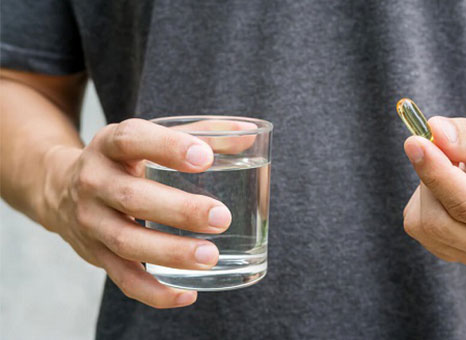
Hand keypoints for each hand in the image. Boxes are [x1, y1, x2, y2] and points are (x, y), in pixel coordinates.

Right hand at [40, 118, 240, 307]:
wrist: (61, 189)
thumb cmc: (124, 161)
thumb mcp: (149, 138)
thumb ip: (199, 134)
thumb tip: (250, 134)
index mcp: (110, 145)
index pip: (132, 140)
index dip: (168, 147)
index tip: (206, 158)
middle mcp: (94, 182)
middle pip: (132, 197)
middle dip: (179, 210)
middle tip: (222, 218)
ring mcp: (92, 221)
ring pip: (127, 242)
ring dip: (170, 252)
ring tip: (210, 256)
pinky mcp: (95, 254)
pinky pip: (123, 278)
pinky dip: (154, 292)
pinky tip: (188, 294)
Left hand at [402, 115, 465, 265]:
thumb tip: (436, 133)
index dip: (436, 173)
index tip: (415, 142)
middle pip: (438, 220)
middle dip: (430, 178)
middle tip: (440, 148)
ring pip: (421, 223)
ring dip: (426, 187)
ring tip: (452, 170)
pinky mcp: (445, 251)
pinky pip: (415, 224)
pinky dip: (421, 200)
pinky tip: (444, 188)